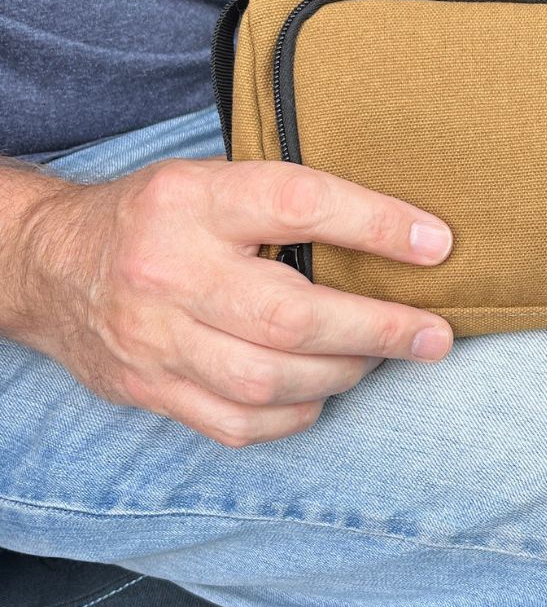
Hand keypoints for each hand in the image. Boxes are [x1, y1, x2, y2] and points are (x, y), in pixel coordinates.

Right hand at [10, 160, 453, 446]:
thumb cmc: (155, 219)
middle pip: (290, 316)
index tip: (437, 245)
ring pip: (269, 381)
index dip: (376, 225)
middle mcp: (169, 271)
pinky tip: (321, 391)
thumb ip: (285, 205)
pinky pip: (240, 424)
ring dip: (343, 374)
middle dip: (376, 330)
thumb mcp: (210, 182)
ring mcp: (155, 340)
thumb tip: (398, 236)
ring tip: (379, 357)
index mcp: (190, 201)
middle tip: (433, 334)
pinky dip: (297, 414)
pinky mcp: (149, 391)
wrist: (49, 266)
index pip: (296, 204)